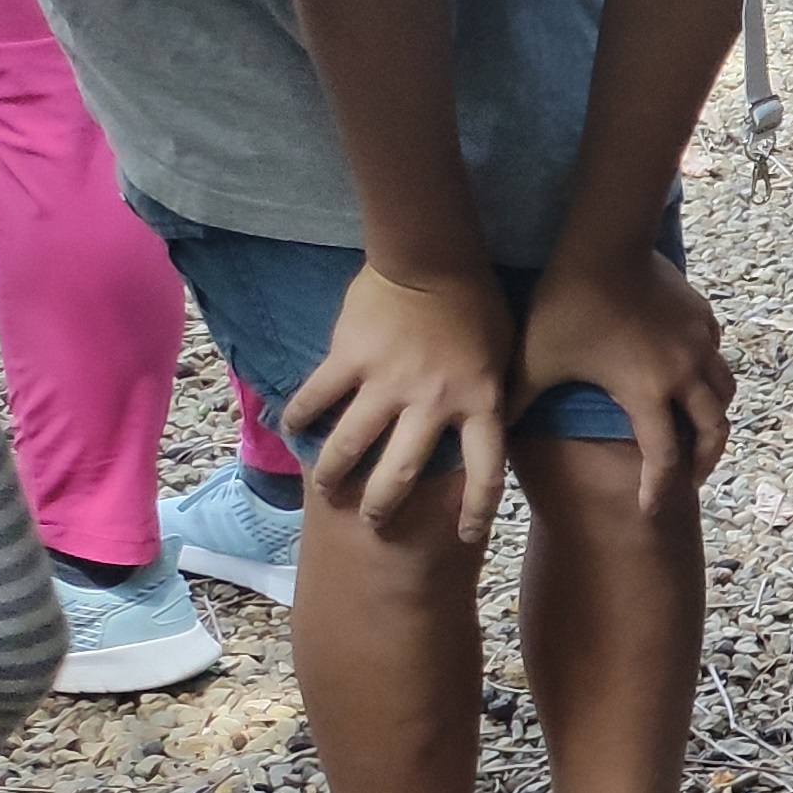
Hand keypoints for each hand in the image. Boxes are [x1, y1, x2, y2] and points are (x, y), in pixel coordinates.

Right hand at [287, 263, 520, 542]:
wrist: (434, 257)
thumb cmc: (478, 303)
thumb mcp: (505, 356)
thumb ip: (494, 393)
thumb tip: (496, 423)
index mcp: (479, 402)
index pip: (485, 471)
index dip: (477, 509)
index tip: (468, 535)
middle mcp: (433, 403)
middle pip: (404, 471)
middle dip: (384, 504)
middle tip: (372, 521)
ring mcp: (387, 382)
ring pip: (352, 443)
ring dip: (334, 471)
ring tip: (324, 487)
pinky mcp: (349, 358)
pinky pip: (317, 396)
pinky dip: (298, 414)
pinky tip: (288, 426)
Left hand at [516, 244, 734, 512]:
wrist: (602, 244)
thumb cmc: (565, 305)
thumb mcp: (534, 360)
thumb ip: (516, 400)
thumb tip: (488, 434)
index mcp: (646, 393)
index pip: (663, 457)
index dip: (659, 489)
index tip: (651, 510)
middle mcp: (683, 375)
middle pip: (712, 430)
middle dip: (704, 460)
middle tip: (691, 478)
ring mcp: (698, 344)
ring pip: (724, 392)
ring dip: (714, 418)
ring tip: (702, 429)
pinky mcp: (702, 316)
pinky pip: (716, 355)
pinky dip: (709, 374)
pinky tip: (694, 373)